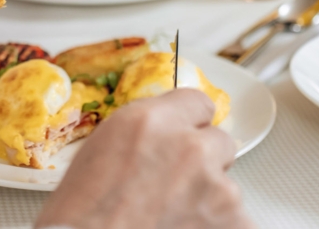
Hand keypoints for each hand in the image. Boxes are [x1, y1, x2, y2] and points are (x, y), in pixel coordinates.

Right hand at [35, 89, 253, 228]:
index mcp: (152, 121)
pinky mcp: (234, 227)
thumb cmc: (83, 212)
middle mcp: (190, 147)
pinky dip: (214, 228)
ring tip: (172, 221)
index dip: (189, 123)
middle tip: (176, 186)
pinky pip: (236, 222)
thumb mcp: (103, 148)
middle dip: (203, 161)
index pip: (198, 102)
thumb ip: (146, 132)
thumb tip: (167, 134)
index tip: (184, 137)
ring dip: (209, 202)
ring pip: (228, 188)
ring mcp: (218, 191)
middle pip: (220, 141)